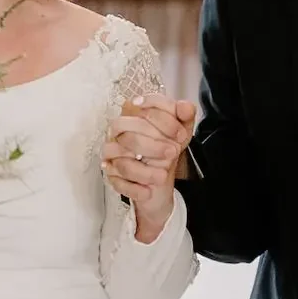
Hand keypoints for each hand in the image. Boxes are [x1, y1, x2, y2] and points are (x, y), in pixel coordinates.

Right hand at [101, 93, 195, 241]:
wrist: (160, 177)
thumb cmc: (166, 148)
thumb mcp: (181, 131)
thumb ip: (185, 116)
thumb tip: (185, 107)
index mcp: (134, 115)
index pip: (140, 109)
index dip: (163, 120)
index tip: (180, 133)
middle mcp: (119, 133)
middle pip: (125, 132)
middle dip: (152, 144)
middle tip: (173, 152)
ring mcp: (113, 155)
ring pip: (122, 161)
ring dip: (145, 171)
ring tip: (163, 175)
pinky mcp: (112, 176)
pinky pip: (118, 183)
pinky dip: (135, 189)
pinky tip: (148, 191)